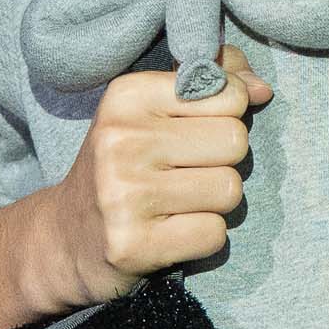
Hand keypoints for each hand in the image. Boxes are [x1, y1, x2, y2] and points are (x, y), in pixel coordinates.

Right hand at [34, 44, 274, 307]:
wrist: (65, 238)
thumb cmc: (123, 166)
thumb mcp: (155, 111)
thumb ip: (213, 84)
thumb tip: (263, 89)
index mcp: (127, 95)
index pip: (229, 95)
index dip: (225, 118)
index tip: (189, 135)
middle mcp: (121, 139)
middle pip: (235, 142)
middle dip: (222, 163)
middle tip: (183, 175)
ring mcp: (122, 194)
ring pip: (230, 190)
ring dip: (213, 204)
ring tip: (175, 204)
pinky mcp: (132, 244)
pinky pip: (214, 234)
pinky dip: (202, 238)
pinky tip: (170, 233)